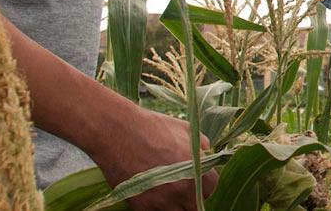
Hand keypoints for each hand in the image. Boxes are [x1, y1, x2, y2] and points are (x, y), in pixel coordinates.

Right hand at [90, 109, 216, 210]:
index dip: (205, 186)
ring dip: (173, 205)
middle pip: (196, 207)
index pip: (212, 191)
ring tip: (165, 192)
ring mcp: (162, 201)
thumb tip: (207, 153)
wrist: (118, 131)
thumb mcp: (185, 129)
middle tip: (181, 189)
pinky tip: (148, 193)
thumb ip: (202, 144)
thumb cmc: (152, 127)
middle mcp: (182, 191)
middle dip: (190, 199)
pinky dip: (153, 206)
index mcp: (197, 172)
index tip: (198, 183)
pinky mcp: (142, 207)